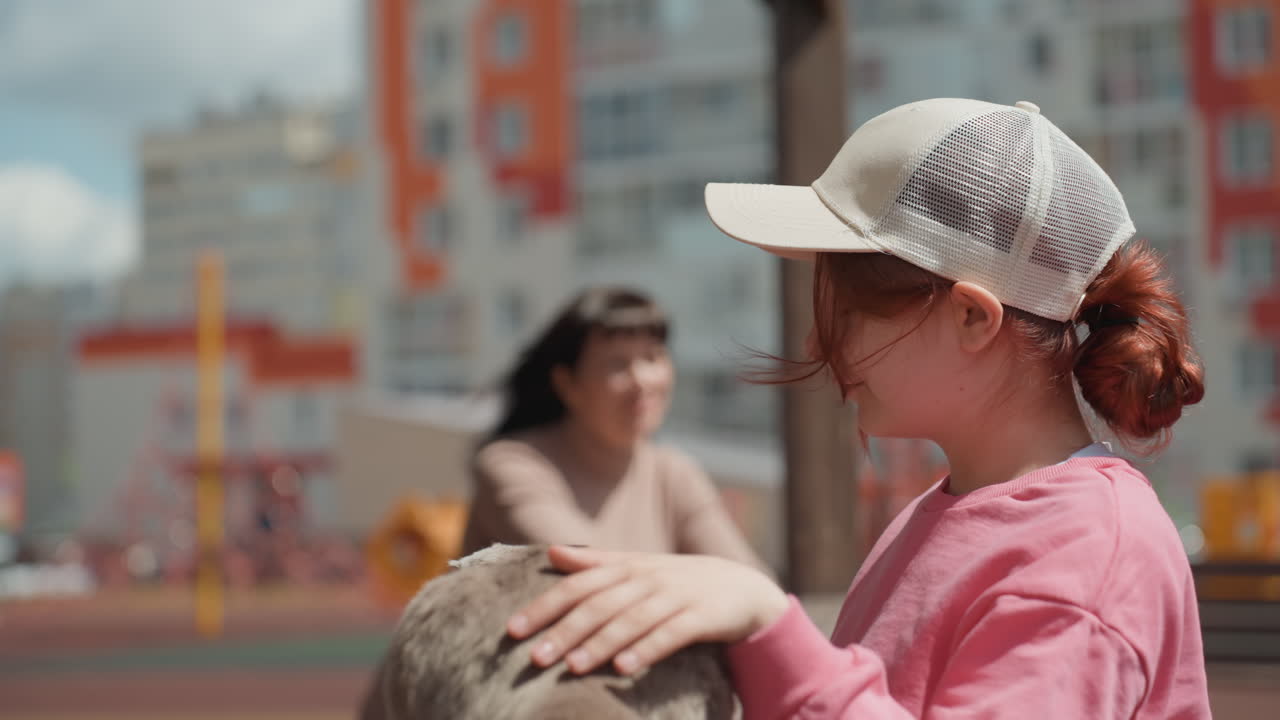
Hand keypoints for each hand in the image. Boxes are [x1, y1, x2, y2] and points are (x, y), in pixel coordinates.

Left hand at [507, 545, 788, 676]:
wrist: (743, 589)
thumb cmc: (680, 581)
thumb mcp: (639, 567)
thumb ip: (596, 562)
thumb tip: (551, 551)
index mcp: (627, 567)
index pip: (578, 585)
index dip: (545, 606)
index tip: (513, 629)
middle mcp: (648, 578)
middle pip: (600, 604)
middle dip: (566, 631)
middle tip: (535, 658)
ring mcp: (676, 596)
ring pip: (631, 620)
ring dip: (601, 643)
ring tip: (573, 666)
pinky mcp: (702, 616)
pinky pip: (671, 634)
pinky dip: (647, 649)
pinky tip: (624, 668)